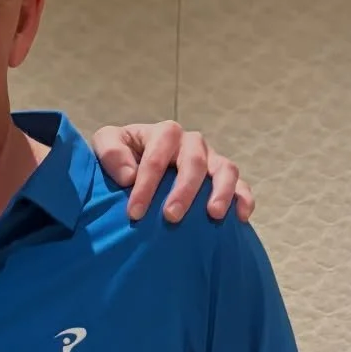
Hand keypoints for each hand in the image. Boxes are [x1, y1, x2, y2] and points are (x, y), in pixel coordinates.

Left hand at [91, 120, 254, 224]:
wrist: (136, 164)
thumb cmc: (122, 156)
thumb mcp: (107, 144)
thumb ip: (110, 151)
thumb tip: (128, 175)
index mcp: (164, 133)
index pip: (157, 157)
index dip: (146, 185)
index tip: (135, 213)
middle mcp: (192, 143)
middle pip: (193, 162)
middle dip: (183, 191)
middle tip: (170, 217)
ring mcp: (211, 159)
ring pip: (225, 169)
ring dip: (221, 191)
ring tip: (214, 214)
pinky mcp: (224, 178)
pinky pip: (242, 185)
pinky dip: (243, 199)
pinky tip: (241, 217)